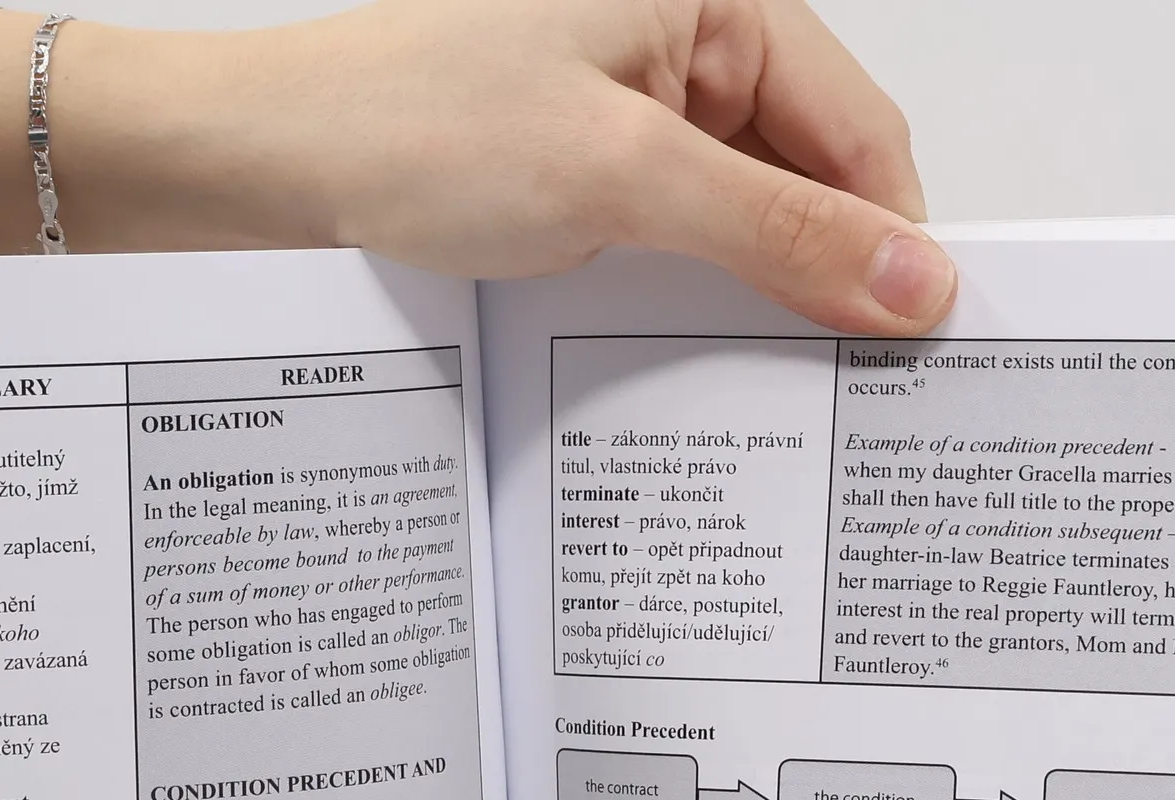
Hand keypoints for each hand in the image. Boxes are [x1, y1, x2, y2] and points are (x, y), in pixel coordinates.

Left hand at [0, 0, 954, 335]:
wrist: (263, 165)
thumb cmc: (409, 126)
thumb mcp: (619, 178)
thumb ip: (776, 231)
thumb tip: (911, 278)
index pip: (858, 128)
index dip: (891, 238)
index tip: (911, 343)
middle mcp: (681, 37)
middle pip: (808, 172)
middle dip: (825, 274)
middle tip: (846, 386)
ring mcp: (630, 105)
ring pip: (743, 211)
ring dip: (756, 293)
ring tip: (763, 379)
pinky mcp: (585, 165)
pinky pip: (676, 232)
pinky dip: (692, 292)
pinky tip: (690, 352)